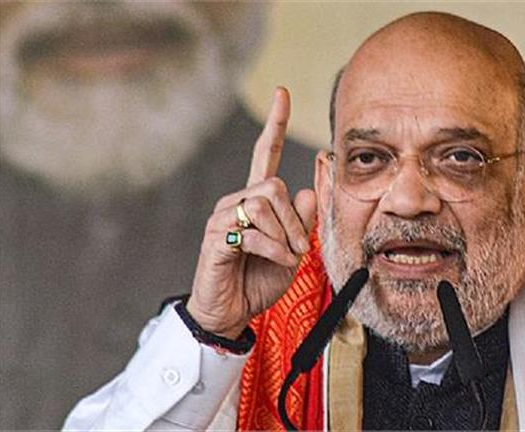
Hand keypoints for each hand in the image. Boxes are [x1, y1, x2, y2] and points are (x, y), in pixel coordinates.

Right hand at [186, 87, 316, 338]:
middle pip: (273, 185)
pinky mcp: (216, 237)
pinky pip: (253, 230)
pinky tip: (278, 260)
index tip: (282, 93)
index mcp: (256, 200)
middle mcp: (237, 201)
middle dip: (295, 219)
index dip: (274, 124)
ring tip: (287, 257)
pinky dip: (274, 248)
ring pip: (264, 203)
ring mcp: (223, 217)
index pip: (265, 154)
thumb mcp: (293, 249)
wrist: (232, 310)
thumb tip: (308, 192)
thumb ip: (303, 221)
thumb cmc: (260, 279)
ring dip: (286, 234)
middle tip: (300, 248)